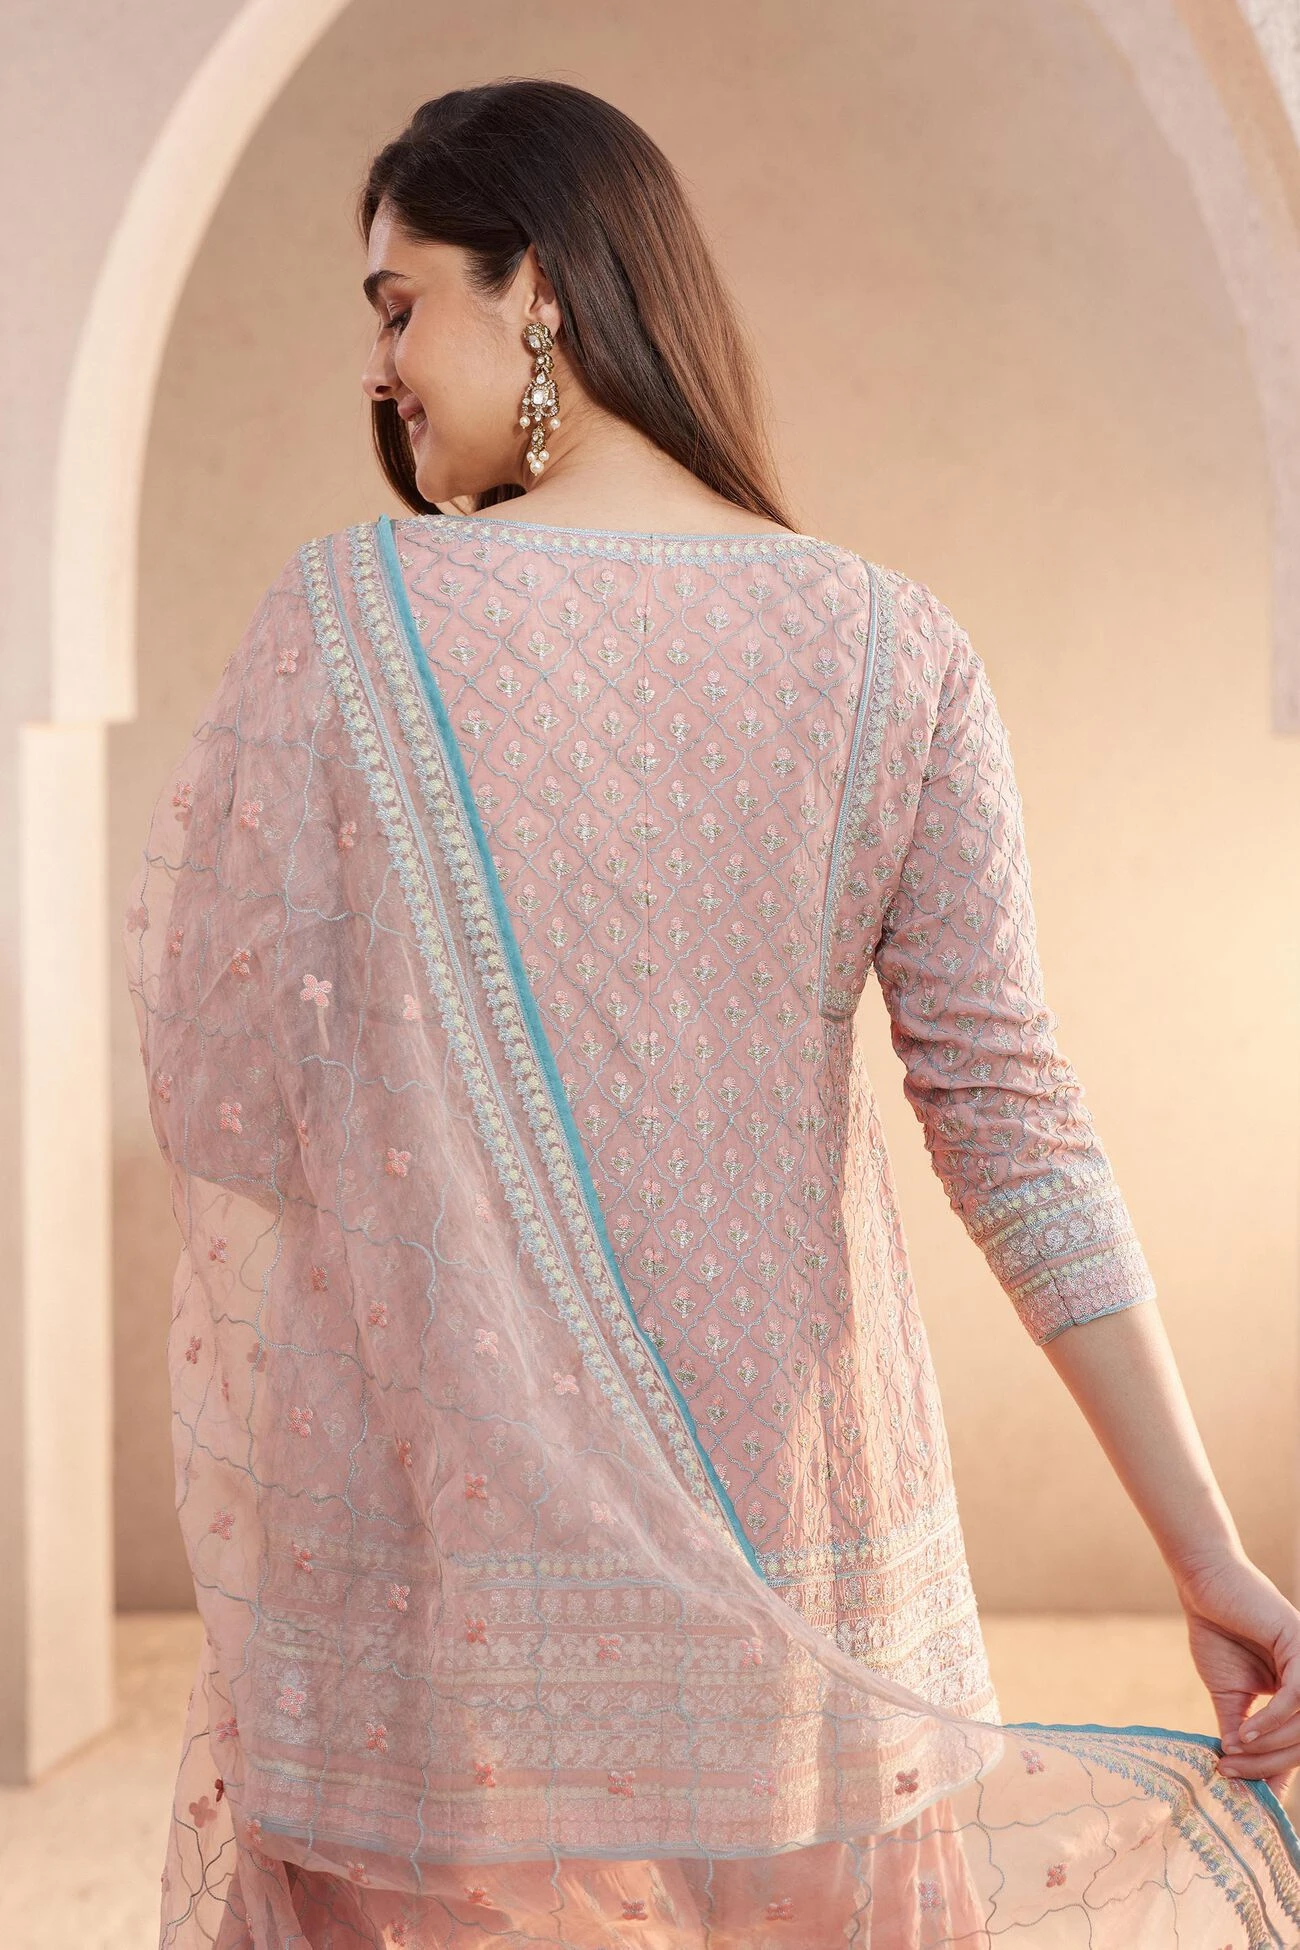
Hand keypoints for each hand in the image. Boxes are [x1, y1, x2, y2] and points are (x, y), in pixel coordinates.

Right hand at [1172, 1549, 1299, 1797]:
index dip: (1277, 1772)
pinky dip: (1272, 1721)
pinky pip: (1295, 1697)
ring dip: (1269, 1748)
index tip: (1252, 1799)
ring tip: (1233, 1755)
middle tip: (1232, 1775)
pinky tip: (1245, 1732)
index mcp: (1298, 1691)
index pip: (1298, 1742)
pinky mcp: (1299, 1645)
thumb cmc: (1216, 1630)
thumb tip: (1236, 1768)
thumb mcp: (1228, 1692)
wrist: (1204, 1585)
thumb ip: (1238, 1727)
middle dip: (1268, 1764)